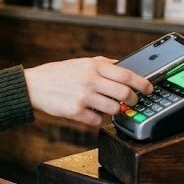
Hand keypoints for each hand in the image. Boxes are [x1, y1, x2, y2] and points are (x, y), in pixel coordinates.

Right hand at [23, 56, 151, 125]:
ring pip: (113, 109)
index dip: (142, 83)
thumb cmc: (58, 74)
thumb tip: (126, 67)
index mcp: (93, 66)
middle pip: (124, 93)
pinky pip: (97, 120)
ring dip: (114, 110)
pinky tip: (89, 111)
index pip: (126, 74)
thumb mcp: (82, 62)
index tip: (149, 88)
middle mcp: (89, 80)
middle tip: (132, 101)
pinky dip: (96, 118)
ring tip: (107, 106)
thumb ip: (103, 64)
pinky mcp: (75, 111)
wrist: (34, 86)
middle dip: (132, 100)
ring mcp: (83, 97)